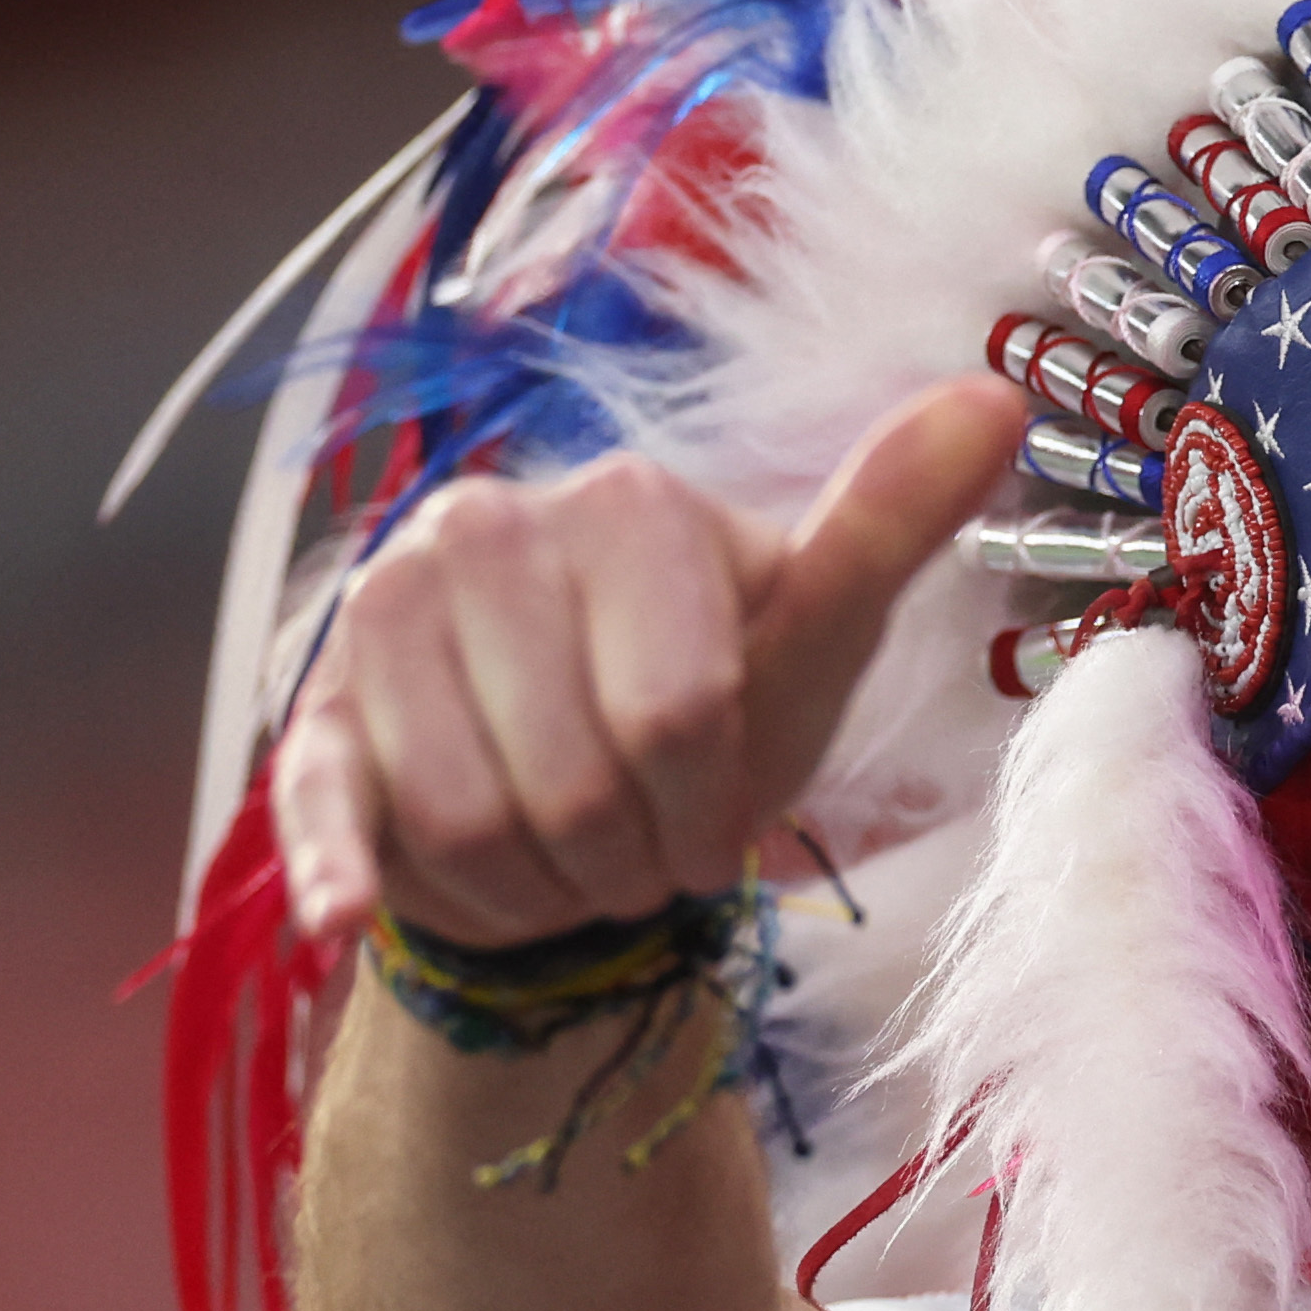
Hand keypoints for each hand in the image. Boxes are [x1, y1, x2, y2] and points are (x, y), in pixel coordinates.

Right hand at [272, 379, 1029, 946]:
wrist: (583, 774)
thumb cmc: (718, 699)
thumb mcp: (817, 628)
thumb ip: (890, 521)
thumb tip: (997, 395)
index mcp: (628, 502)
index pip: (679, 714)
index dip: (710, 803)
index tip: (721, 808)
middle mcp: (486, 524)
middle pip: (575, 780)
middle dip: (627, 853)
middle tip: (643, 842)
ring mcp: (385, 609)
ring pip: (466, 820)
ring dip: (538, 884)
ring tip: (568, 852)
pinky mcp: (314, 710)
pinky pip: (323, 803)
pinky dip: (340, 869)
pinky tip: (346, 914)